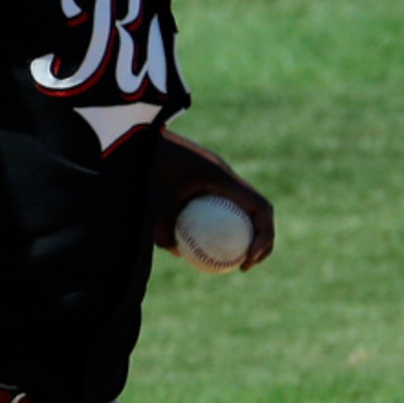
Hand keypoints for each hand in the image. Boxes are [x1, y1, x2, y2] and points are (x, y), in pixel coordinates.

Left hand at [152, 128, 274, 271]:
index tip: (248, 259)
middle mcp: (225, 175)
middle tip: (245, 265)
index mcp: (223, 177)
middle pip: (259, 210)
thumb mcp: (152, 198)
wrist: (139, 137)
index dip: (264, 236)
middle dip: (261, 239)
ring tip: (228, 261)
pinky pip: (220, 204)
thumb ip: (162, 226)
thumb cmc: (148, 164)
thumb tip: (177, 253)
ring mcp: (217, 176)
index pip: (261, 207)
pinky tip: (201, 244)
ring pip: (242, 207)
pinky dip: (220, 223)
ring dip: (244, 232)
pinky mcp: (205, 178)